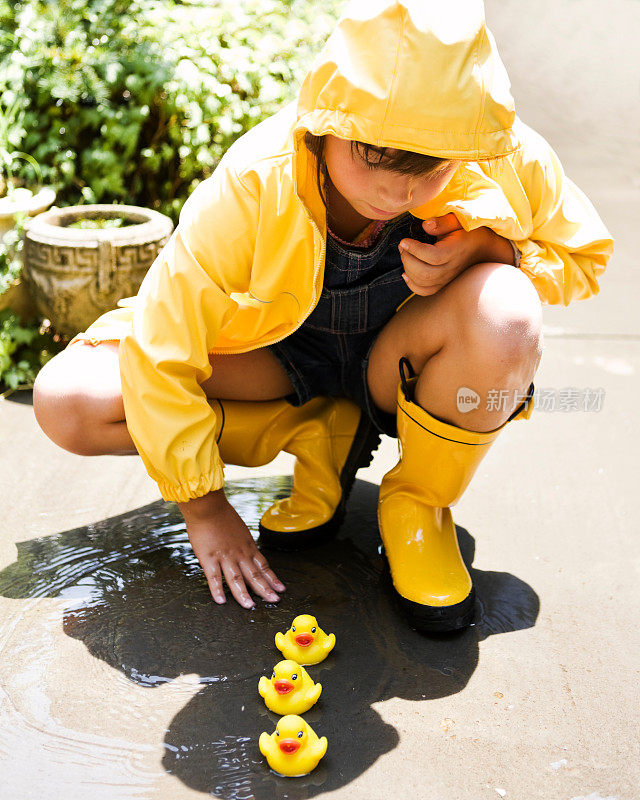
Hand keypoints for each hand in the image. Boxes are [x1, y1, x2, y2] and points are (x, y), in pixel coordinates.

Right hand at [178, 489, 285, 608]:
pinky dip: (217, 590)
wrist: (207, 506)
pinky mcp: (208, 558)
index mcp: (248, 546)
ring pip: (237, 579)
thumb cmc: (222, 515)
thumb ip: (242, 543)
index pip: (263, 565)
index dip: (272, 578)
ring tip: (250, 607)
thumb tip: (245, 551)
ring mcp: (224, 557)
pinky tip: (221, 601)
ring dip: (244, 594)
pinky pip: (214, 577)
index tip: (280, 589)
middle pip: (254, 575)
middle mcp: (239, 553)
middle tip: (274, 601)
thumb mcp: (240, 529)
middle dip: (265, 590)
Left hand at [398, 213, 513, 295]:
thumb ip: (444, 221)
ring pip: (423, 283)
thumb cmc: (469, 231)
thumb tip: (425, 226)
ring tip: (404, 254)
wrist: (484, 248)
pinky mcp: (443, 284)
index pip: (432, 256)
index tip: (404, 241)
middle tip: (403, 246)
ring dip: (408, 270)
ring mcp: (447, 278)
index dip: (415, 250)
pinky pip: (425, 291)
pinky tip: (406, 273)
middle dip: (407, 260)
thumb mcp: (460, 220)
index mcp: (455, 250)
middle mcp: (451, 268)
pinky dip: (412, 285)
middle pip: (425, 273)